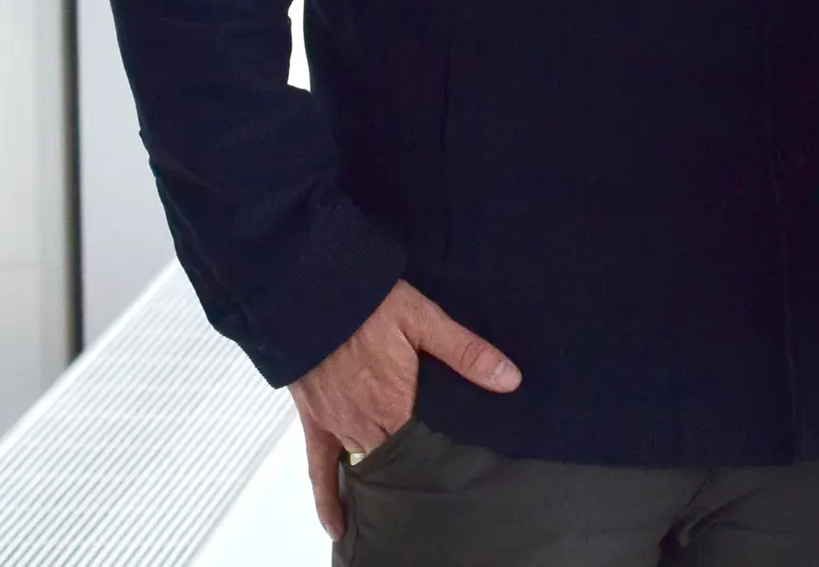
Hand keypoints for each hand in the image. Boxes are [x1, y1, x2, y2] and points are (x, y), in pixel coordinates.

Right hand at [287, 280, 520, 536]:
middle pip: (399, 461)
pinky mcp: (316, 423)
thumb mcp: (424, 319)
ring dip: (386, 482)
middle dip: (419, 472)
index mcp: (398, 403)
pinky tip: (339, 524)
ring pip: (367, 468)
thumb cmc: (368, 303)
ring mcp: (339, 426)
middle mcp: (368, 423)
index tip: (467, 467)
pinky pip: (318, 470)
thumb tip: (510, 380)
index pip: (429, 446)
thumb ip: (466, 352)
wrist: (309, 293)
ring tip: (409, 501)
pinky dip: (328, 499)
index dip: (447, 457)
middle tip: (444, 485)